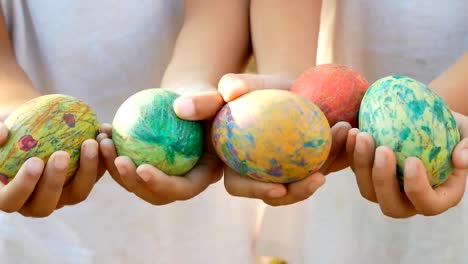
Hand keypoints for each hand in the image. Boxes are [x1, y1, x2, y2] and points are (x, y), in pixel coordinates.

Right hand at [0, 122, 104, 216]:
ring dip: (87, 169)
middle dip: (55, 181)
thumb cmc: (9, 132)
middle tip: (62, 155)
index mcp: (10, 195)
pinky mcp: (84, 183)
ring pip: (78, 193)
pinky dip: (102, 156)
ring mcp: (62, 196)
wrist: (32, 129)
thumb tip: (2, 132)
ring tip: (90, 142)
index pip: (12, 199)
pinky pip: (96, 175)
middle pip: (46, 203)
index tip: (34, 161)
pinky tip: (103, 133)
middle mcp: (36, 202)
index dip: (23, 185)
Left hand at [99, 85, 222, 204]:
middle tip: (118, 159)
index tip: (142, 167)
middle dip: (133, 182)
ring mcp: (165, 177)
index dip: (162, 184)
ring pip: (137, 181)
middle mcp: (185, 181)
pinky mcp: (150, 166)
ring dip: (116, 167)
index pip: (183, 188)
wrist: (199, 101)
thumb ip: (206, 103)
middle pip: (156, 193)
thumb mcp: (217, 98)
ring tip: (103, 141)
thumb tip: (180, 108)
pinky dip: (114, 151)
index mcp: (205, 174)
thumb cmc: (212, 99)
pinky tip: (103, 131)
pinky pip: (130, 163)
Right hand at [219, 73, 350, 205]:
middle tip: (319, 177)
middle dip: (301, 191)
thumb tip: (229, 92)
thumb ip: (232, 84)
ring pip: (309, 180)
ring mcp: (292, 173)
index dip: (256, 191)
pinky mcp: (316, 164)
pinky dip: (342, 150)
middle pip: (280, 194)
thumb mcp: (244, 82)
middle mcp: (265, 174)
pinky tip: (351, 129)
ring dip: (328, 164)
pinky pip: (331, 163)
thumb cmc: (259, 87)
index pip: (240, 186)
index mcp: (238, 164)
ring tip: (343, 133)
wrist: (289, 85)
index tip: (278, 187)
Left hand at [347, 112, 467, 217]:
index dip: (417, 188)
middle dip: (383, 179)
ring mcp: (385, 191)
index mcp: (438, 197)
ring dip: (361, 164)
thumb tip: (462, 159)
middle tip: (383, 148)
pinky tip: (352, 131)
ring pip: (367, 190)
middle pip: (391, 204)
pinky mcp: (367, 176)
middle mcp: (409, 201)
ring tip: (363, 135)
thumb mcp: (467, 133)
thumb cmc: (452, 129)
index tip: (412, 160)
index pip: (427, 204)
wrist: (427, 122)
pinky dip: (350, 153)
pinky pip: (355, 171)